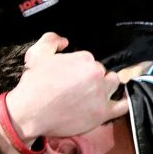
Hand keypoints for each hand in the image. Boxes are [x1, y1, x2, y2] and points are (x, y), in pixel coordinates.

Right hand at [3, 32, 127, 139]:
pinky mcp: (103, 113)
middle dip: (92, 77)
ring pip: (113, 84)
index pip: (90, 60)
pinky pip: (123, 106)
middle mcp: (97, 75)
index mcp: (85, 59)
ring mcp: (102, 95)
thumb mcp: (37, 53)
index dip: (80, 67)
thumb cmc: (33, 84)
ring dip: (105, 86)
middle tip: (78, 86)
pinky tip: (117, 100)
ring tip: (92, 93)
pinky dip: (122, 102)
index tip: (71, 75)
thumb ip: (52, 40)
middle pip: (102, 71)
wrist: (29, 113)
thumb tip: (65, 41)